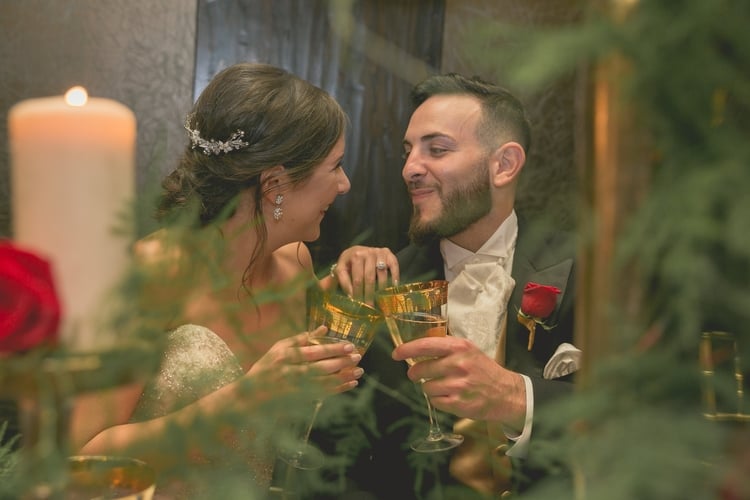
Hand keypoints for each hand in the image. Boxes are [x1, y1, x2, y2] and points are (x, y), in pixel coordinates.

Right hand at [248, 330, 363, 398]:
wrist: (250, 396)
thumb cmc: (266, 367)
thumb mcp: (279, 348)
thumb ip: (301, 338)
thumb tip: (324, 329)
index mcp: (285, 357)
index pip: (313, 352)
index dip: (332, 349)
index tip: (349, 345)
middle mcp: (291, 373)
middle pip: (321, 368)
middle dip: (341, 363)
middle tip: (357, 357)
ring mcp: (296, 389)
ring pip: (324, 383)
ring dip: (343, 377)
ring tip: (359, 371)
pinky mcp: (300, 400)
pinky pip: (324, 394)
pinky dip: (338, 390)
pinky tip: (351, 384)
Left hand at [324, 245, 398, 304]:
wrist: (357, 251)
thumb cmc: (348, 263)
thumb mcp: (341, 269)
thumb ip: (343, 282)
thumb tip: (349, 296)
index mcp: (354, 256)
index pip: (357, 278)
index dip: (358, 292)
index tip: (359, 304)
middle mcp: (367, 252)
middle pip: (369, 277)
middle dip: (369, 294)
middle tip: (369, 306)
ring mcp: (379, 252)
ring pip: (382, 273)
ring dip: (381, 288)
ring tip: (380, 300)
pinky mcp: (388, 253)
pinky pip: (394, 265)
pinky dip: (395, 276)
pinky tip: (393, 287)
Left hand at [392, 336, 525, 427]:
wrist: (505, 393)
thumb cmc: (483, 369)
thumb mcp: (468, 349)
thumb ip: (445, 346)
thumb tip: (418, 345)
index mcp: (459, 347)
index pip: (425, 345)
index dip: (407, 349)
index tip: (397, 353)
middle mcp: (458, 364)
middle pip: (421, 369)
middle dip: (415, 373)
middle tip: (417, 374)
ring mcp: (457, 385)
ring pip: (426, 387)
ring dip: (429, 387)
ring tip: (442, 386)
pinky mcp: (458, 403)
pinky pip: (434, 401)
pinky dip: (437, 400)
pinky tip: (449, 396)